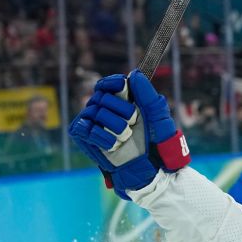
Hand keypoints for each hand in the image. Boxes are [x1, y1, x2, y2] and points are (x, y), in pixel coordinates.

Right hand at [68, 72, 189, 198]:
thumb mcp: (157, 116)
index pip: (106, 84)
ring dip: (115, 125)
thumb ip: (147, 94)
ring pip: (94, 111)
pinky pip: (84, 128)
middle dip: (120, 108)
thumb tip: (134, 74)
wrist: (151, 168)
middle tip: (133, 121)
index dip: (112, 83)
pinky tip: (114, 145)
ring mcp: (92, 124)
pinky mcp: (83, 138)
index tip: (123, 85)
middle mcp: (104, 110)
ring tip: (126, 136)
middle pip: (100, 96)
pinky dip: (101, 136)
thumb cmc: (157, 143)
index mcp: (120, 102)